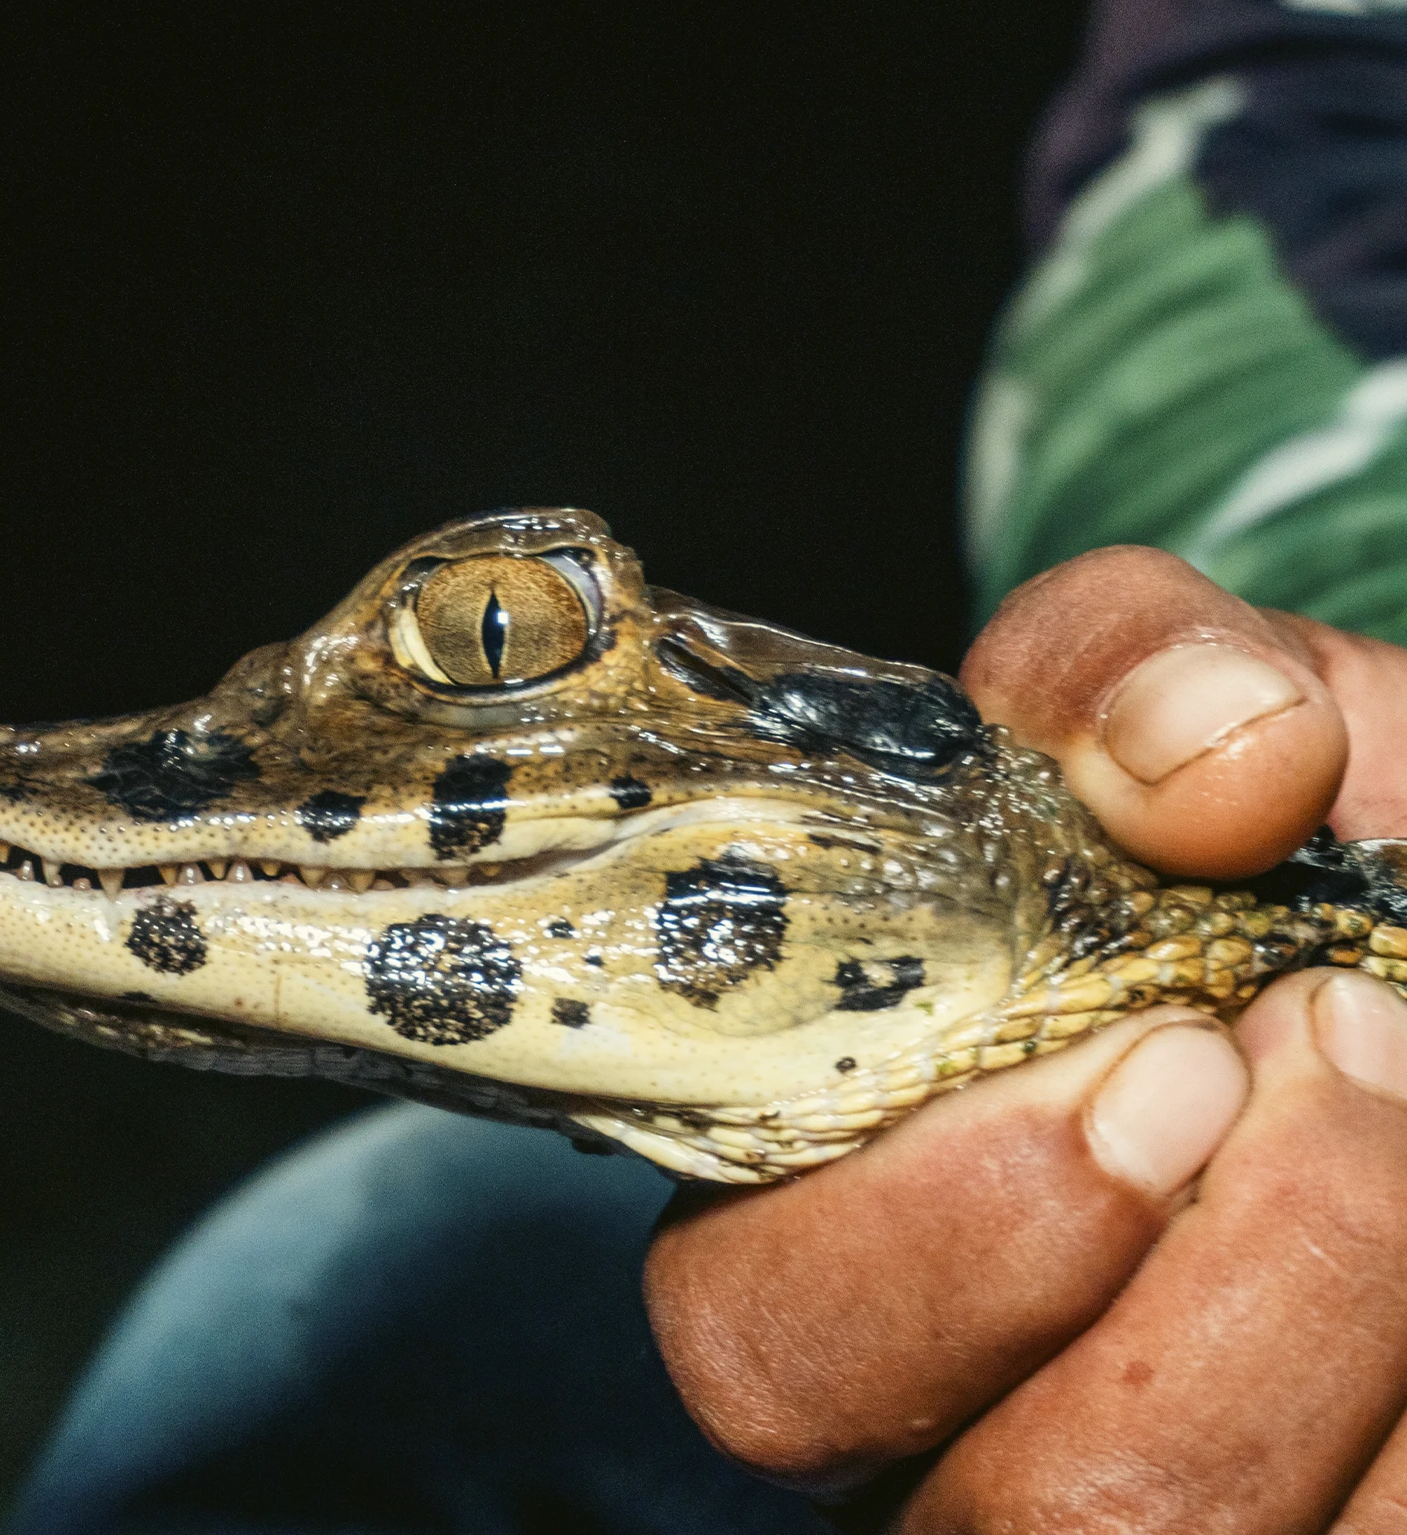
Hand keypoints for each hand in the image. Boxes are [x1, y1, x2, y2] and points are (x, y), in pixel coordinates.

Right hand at [645, 546, 1406, 1531]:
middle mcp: (965, 1416)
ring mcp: (1146, 1504)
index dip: (940, 1242)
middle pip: (1015, 1523)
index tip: (1169, 1060)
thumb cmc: (1292, 831)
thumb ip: (1127, 655)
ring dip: (1358, 1324)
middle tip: (1340, 1062)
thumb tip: (1211, 756)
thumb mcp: (1202, 704)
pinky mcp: (1313, 1533)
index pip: (760, 1334)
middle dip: (1216, 1314)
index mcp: (843, 1216)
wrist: (1404, 906)